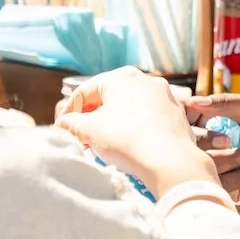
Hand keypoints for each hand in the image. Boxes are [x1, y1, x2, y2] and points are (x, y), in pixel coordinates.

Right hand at [57, 68, 218, 200]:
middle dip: (92, 118)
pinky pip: (147, 117)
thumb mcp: (89, 130)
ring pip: (129, 108)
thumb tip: (64, 124)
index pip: (85, 91)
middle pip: (108, 98)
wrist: (170, 161)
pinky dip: (134, 128)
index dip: (70, 111)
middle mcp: (145, 80)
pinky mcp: (175, 113)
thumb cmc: (126, 140)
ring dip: (112, 123)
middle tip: (82, 138)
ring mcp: (164, 96)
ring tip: (103, 144)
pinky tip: (128, 145)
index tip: (63, 129)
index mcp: (122, 76)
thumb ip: (71, 123)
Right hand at [186, 94, 239, 203]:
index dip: (185, 119)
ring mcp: (222, 167)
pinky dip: (237, 177)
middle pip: (189, 145)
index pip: (188, 120)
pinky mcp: (230, 188)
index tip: (193, 118)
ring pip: (204, 166)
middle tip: (229, 140)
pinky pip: (219, 185)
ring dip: (229, 158)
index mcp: (218, 123)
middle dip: (207, 140)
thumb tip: (195, 101)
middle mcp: (215, 145)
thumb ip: (227, 104)